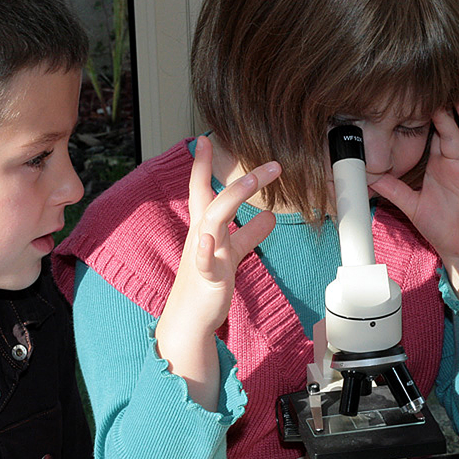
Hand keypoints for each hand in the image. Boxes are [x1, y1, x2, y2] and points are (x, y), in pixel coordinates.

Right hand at [155, 135, 280, 409]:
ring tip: (253, 180)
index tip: (204, 138)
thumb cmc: (207, 283)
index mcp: (206, 229)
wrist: (189, 319)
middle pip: (212, 198)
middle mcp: (202, 236)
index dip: (203, 166)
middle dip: (236, 177)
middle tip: (270, 163)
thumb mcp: (232, 253)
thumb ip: (250, 234)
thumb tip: (269, 216)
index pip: (202, 190)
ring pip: (212, 221)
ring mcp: (203, 256)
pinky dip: (205, 249)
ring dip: (231, 198)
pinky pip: (203, 262)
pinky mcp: (208, 278)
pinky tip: (209, 238)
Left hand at [369, 98, 458, 304]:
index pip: (432, 138)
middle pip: (450, 133)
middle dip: (443, 114)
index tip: (416, 99)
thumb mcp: (412, 206)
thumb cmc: (440, 227)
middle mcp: (457, 164)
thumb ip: (393, 190)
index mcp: (439, 167)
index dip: (426, 121)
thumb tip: (368, 179)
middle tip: (434, 91)